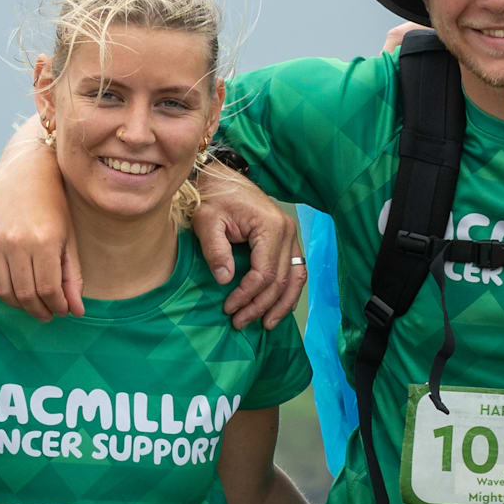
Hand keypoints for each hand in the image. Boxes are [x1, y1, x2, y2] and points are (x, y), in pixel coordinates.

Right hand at [0, 124, 79, 319]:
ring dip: (18, 305)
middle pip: (25, 294)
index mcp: (44, 241)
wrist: (23, 177)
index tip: (62, 310)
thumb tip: (77, 312)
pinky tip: (13, 290)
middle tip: (47, 314)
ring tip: (31, 303)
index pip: (49, 290)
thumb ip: (72, 277)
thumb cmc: (53, 209)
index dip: (57, 306)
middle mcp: (16, 242)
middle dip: (39, 310)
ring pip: (3, 291)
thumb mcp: (69, 240)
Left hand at [191, 166, 305, 328]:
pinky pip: (297, 271)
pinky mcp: (288, 240)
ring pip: (295, 279)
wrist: (223, 178)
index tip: (229, 308)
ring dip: (281, 305)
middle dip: (260, 306)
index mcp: (270, 226)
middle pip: (280, 280)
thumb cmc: (214, 198)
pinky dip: (289, 292)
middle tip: (239, 321)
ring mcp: (292, 235)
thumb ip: (215, 250)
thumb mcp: (207, 221)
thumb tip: (225, 280)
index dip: (247, 295)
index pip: (264, 273)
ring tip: (265, 325)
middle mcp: (287, 231)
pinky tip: (279, 308)